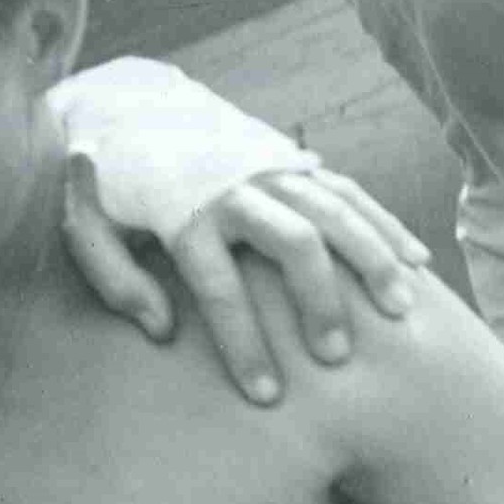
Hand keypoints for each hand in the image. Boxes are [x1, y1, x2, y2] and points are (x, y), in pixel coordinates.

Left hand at [64, 157, 425, 404]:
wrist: (126, 108)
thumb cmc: (106, 190)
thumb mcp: (87, 233)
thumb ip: (117, 283)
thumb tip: (164, 331)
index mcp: (183, 213)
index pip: (220, 289)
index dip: (244, 345)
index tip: (266, 395)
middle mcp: (236, 187)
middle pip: (294, 243)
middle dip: (319, 302)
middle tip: (337, 357)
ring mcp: (272, 168)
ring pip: (336, 211)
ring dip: (372, 260)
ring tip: (400, 313)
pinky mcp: (294, 160)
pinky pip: (349, 192)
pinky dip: (383, 225)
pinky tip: (415, 263)